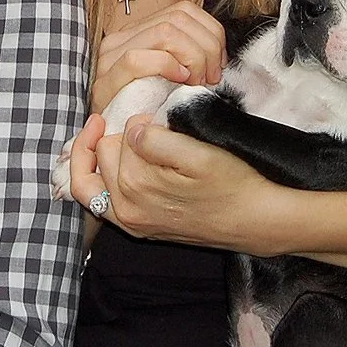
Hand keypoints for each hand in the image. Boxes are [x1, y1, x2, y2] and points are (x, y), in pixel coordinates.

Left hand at [64, 110, 295, 252]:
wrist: (255, 220)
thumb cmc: (233, 184)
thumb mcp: (199, 154)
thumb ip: (156, 140)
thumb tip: (132, 129)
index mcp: (136, 188)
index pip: (115, 138)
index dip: (136, 121)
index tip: (157, 118)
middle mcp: (126, 210)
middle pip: (101, 156)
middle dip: (117, 137)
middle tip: (143, 126)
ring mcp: (131, 223)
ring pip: (90, 182)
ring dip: (100, 157)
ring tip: (121, 138)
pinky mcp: (139, 228)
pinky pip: (99, 203)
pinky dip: (99, 181)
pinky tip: (114, 165)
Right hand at [92, 2, 226, 111]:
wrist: (118, 145)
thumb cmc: (153, 112)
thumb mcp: (175, 76)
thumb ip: (189, 54)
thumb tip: (219, 51)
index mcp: (139, 31)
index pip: (183, 10)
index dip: (210, 32)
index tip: (220, 62)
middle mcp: (121, 37)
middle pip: (176, 19)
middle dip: (206, 47)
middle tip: (212, 78)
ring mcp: (109, 58)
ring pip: (163, 33)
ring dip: (192, 58)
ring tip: (197, 83)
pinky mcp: (104, 82)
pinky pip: (137, 60)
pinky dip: (166, 67)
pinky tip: (179, 81)